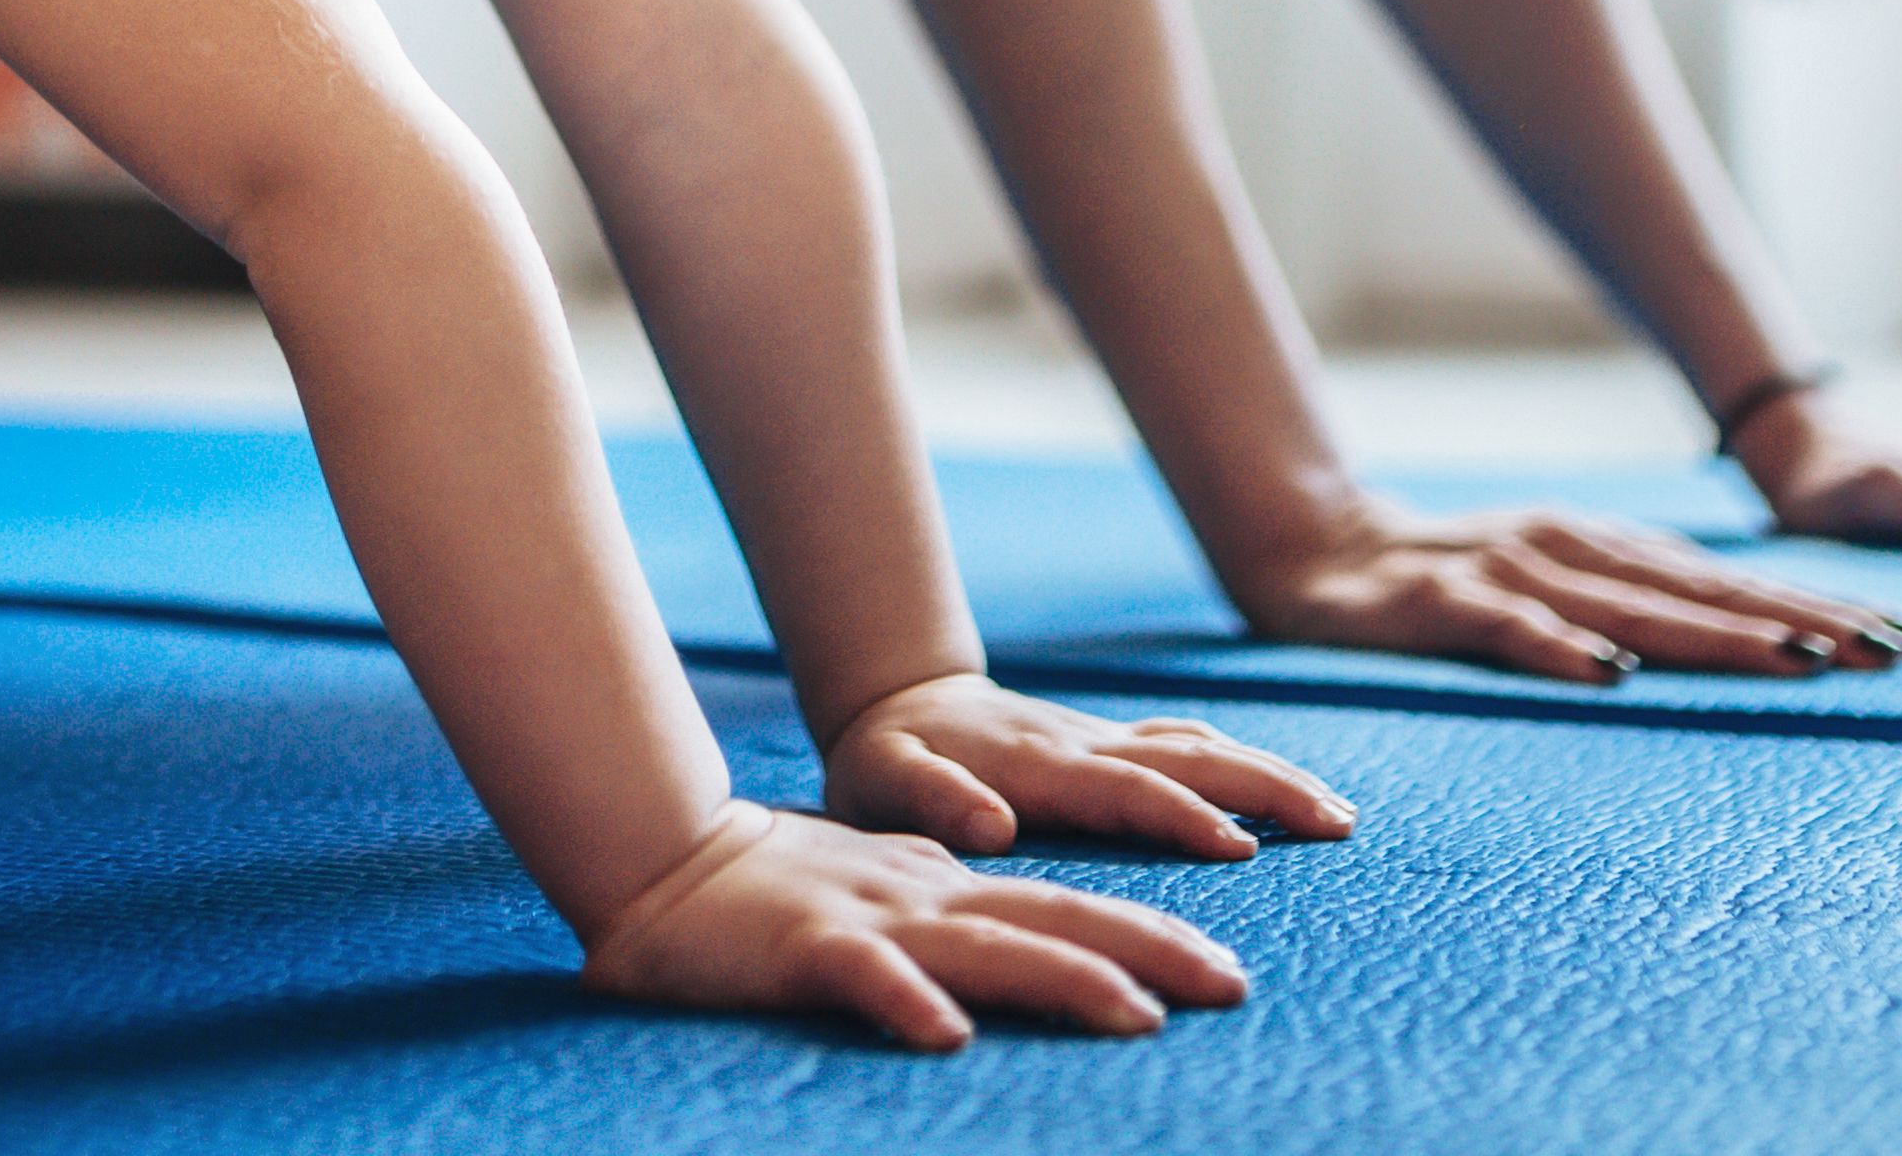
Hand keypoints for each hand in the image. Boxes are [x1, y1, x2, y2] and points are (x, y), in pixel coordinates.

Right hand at [579, 800, 1252, 1050]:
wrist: (668, 866)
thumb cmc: (778, 898)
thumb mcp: (887, 905)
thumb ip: (956, 923)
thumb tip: (1030, 953)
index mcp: (949, 889)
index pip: (1070, 911)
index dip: (1153, 937)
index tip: (1228, 972)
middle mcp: (928, 896)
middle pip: (1058, 920)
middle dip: (1152, 950)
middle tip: (1234, 986)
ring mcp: (872, 918)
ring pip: (985, 945)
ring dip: (1065, 977)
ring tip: (1137, 1013)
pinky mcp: (808, 947)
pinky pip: (864, 977)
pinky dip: (907, 1000)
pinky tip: (946, 1035)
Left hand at [821, 672, 1352, 861]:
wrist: (896, 703)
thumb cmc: (884, 763)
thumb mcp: (881, 782)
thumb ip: (929, 798)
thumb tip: (992, 824)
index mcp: (1035, 765)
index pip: (1121, 789)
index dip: (1178, 814)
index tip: (1238, 844)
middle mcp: (1082, 744)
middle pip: (1186, 757)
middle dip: (1262, 786)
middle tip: (1334, 823)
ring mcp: (1103, 738)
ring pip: (1200, 745)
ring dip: (1270, 773)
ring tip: (1338, 814)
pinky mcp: (1111, 741)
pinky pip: (1186, 743)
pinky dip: (1240, 761)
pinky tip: (1283, 788)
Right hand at [1237, 496, 1901, 680]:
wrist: (1306, 547)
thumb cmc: (1443, 584)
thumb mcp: (1550, 587)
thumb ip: (1630, 610)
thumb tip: (1741, 644)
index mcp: (1601, 548)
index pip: (1725, 581)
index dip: (1813, 604)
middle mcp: (1568, 549)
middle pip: (1699, 592)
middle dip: (1799, 619)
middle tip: (1889, 651)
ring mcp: (1506, 572)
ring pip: (1627, 609)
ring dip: (1714, 635)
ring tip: (1796, 660)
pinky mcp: (1439, 603)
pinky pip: (1506, 630)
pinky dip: (1559, 649)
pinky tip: (1609, 673)